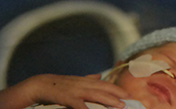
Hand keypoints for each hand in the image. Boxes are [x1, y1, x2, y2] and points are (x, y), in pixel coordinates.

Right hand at [1, 73, 129, 108]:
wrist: (41, 84)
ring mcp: (75, 90)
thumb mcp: (76, 81)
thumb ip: (88, 79)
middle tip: (128, 100)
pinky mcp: (66, 97)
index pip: (105, 85)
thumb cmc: (60, 85)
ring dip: (108, 100)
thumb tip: (100, 76)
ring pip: (95, 95)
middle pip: (103, 89)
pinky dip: (85, 108)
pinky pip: (78, 104)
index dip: (117, 89)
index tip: (128, 94)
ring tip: (119, 105)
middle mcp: (83, 84)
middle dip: (117, 94)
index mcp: (86, 81)